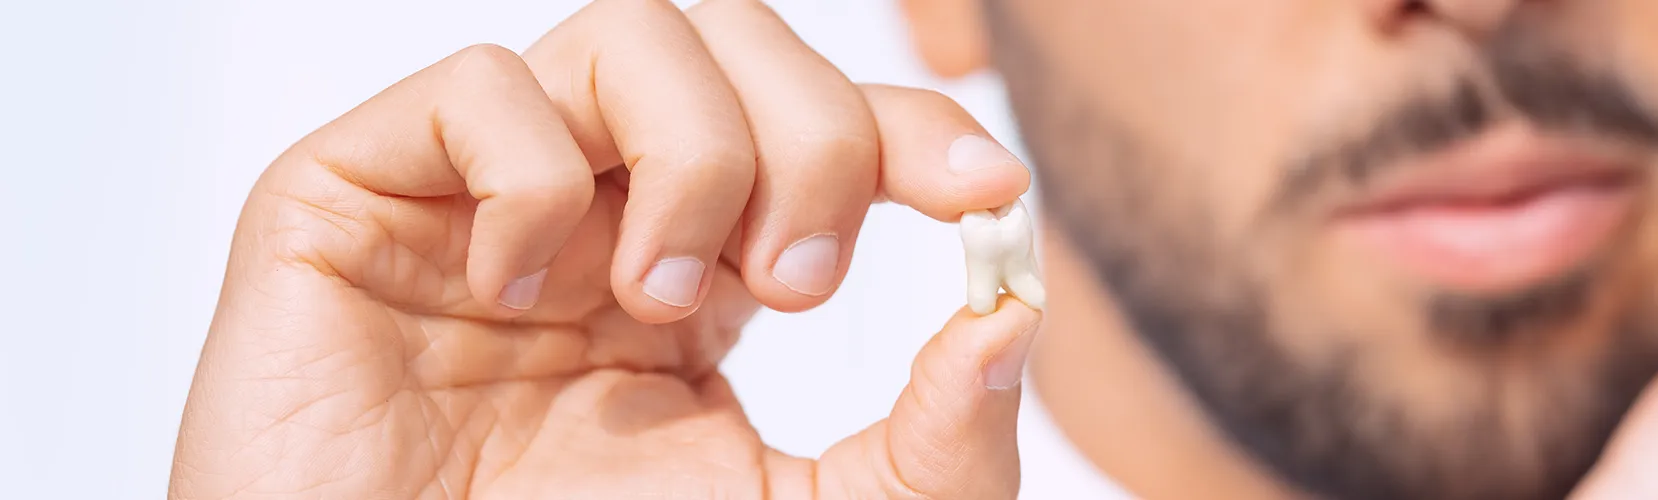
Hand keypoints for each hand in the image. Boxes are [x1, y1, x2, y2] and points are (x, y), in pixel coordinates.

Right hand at [169, 1, 1038, 497]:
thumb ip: (930, 444)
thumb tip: (1012, 318)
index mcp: (696, 270)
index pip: (822, 129)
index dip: (907, 129)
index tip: (984, 192)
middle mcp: (595, 209)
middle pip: (741, 43)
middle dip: (812, 142)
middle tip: (796, 284)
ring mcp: (480, 194)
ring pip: (627, 34)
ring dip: (693, 154)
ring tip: (663, 295)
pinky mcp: (353, 195)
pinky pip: (473, 89)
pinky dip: (529, 178)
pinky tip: (518, 294)